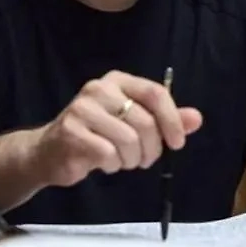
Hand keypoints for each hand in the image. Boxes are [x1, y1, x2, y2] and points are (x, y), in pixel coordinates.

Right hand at [30, 70, 202, 187]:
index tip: (177, 143)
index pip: (155, 93)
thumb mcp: (134, 123)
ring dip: (131, 160)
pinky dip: (113, 165)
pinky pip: (109, 155)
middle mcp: (99, 89)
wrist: (49, 151)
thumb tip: (196, 119)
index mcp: (117, 81)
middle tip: (144, 159)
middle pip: (144, 122)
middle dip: (151, 149)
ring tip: (122, 160)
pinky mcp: (72, 132)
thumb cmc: (97, 135)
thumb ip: (165, 120)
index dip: (172, 120)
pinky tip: (104, 162)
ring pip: (128, 140)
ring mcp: (82, 109)